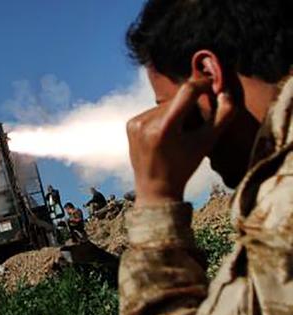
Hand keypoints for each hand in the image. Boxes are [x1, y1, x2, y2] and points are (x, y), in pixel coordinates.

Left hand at [126, 78, 233, 205]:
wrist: (155, 188)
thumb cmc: (184, 166)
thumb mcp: (207, 142)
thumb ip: (222, 116)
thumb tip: (225, 91)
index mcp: (165, 128)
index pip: (187, 91)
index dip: (203, 84)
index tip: (213, 85)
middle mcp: (146, 123)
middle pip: (177, 100)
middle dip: (189, 108)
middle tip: (193, 127)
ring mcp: (135, 123)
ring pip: (165, 105)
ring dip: (176, 113)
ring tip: (177, 136)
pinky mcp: (130, 124)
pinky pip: (153, 112)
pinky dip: (163, 119)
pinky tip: (164, 137)